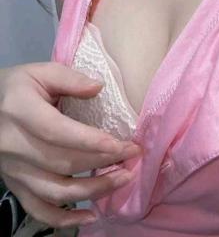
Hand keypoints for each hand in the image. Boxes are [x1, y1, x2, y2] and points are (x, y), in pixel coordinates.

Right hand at [0, 62, 142, 228]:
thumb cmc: (17, 87)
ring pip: (55, 190)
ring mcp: (13, 170)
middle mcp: (13, 145)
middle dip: (102, 163)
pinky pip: (38, 209)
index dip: (90, 141)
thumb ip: (69, 78)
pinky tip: (90, 216)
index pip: (57, 131)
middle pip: (62, 163)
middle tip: (131, 157)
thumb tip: (99, 88)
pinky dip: (64, 219)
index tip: (121, 144)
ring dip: (92, 190)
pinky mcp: (14, 185)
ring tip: (121, 179)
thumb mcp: (40, 72)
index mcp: (20, 111)